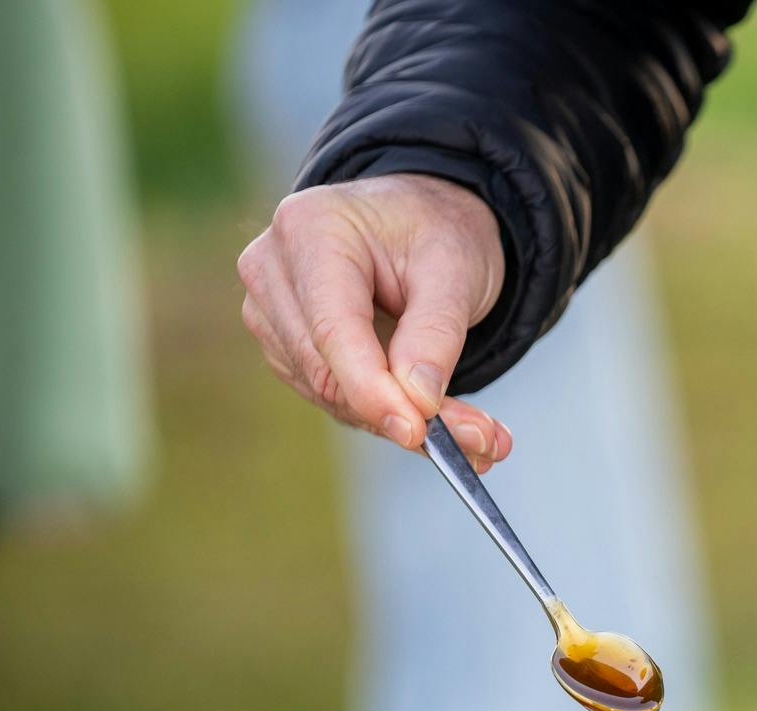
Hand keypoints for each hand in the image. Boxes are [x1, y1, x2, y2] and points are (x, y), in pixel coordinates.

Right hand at [237, 173, 512, 470]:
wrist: (420, 221)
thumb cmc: (435, 231)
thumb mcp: (455, 270)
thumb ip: (435, 333)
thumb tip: (418, 401)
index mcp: (310, 228)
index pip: (333, 329)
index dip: (373, 389)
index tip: (418, 431)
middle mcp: (274, 268)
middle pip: (327, 369)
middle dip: (403, 414)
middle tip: (484, 442)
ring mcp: (272, 310)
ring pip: (330, 393)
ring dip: (404, 422)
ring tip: (482, 434)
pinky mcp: (286, 345)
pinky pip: (334, 396)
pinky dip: (389, 414)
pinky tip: (440, 420)